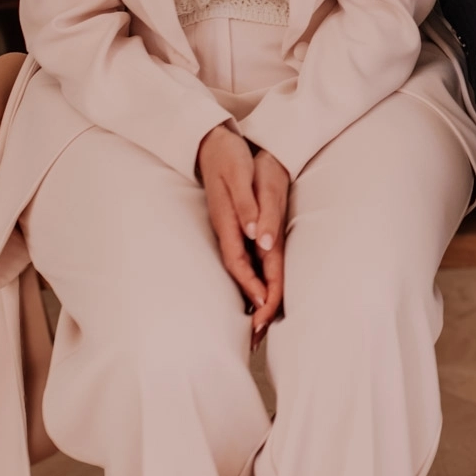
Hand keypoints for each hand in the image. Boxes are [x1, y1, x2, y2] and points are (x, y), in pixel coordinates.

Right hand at [197, 124, 288, 343]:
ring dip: (251, 296)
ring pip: (240, 270)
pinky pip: (242, 259)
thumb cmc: (228, 157)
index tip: (264, 308)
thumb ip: (248, 207)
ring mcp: (228, 229)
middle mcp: (227, 230)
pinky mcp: (233, 225)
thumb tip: (255, 236)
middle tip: (261, 333)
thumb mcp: (239, 178)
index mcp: (228, 222)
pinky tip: (256, 292)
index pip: (239, 263)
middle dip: (251, 302)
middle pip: (239, 274)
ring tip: (260, 324)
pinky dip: (250, 278)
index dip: (252, 287)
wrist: (211, 141)